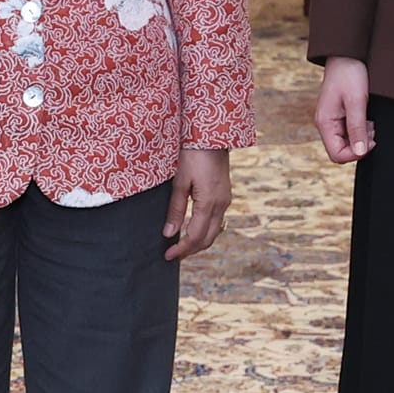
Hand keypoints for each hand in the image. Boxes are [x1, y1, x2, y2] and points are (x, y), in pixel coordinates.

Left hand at [165, 147, 229, 261]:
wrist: (212, 136)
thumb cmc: (192, 154)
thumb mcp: (179, 181)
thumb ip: (176, 209)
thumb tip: (169, 234)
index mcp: (209, 203)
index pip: (196, 236)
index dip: (182, 249)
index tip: (168, 256)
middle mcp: (221, 205)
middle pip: (208, 238)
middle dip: (191, 250)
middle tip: (173, 256)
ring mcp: (226, 200)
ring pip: (215, 231)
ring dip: (199, 242)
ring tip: (181, 246)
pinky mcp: (225, 195)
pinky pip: (217, 220)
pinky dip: (205, 230)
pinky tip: (193, 229)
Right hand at [315, 58, 376, 163]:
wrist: (346, 54)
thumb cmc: (349, 74)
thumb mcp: (356, 101)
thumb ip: (357, 128)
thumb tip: (360, 152)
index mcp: (325, 123)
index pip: (337, 155)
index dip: (356, 154)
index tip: (371, 140)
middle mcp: (325, 124)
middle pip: (341, 151)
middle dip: (360, 145)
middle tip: (372, 129)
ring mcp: (331, 120)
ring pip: (346, 142)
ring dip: (361, 137)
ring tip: (370, 121)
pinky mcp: (338, 115)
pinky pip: (349, 132)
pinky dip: (360, 129)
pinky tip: (366, 117)